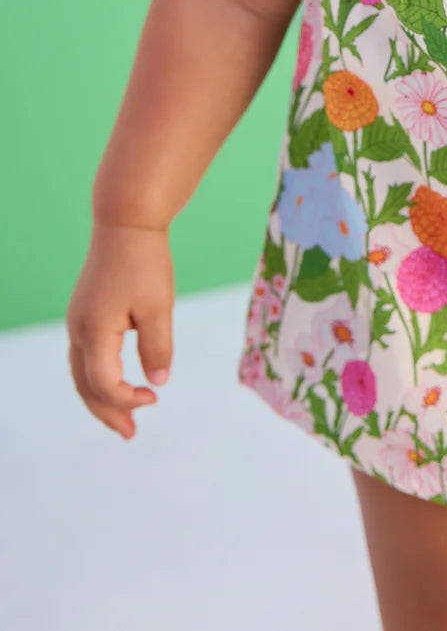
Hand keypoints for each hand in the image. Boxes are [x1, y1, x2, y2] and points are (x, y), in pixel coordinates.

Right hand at [66, 222, 175, 438]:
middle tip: (131, 434)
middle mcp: (78, 330)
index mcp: (94, 331)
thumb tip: (158, 383)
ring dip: (101, 399)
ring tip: (125, 419)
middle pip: (85, 386)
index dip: (126, 399)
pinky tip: (117, 382)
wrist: (127, 223)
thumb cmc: (145, 262)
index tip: (154, 398)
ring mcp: (78, 321)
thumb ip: (157, 348)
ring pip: (82, 373)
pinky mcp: (85, 313)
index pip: (103, 383)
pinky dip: (98, 377)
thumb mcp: (158, 306)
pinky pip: (85, 357)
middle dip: (107, 412)